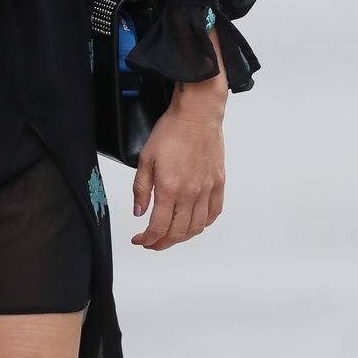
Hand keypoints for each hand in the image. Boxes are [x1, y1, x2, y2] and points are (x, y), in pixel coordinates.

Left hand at [131, 87, 226, 249]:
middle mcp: (190, 193)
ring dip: (182, 237)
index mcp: (169, 188)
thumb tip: (139, 212)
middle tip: (152, 242)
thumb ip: (141, 189)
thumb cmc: (172, 131)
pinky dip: (203, 224)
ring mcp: (207, 189)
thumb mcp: (146, 159)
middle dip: (162, 243)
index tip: (140, 239)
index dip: (147, 239)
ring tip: (171, 234)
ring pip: (197, 227)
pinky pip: (214, 213)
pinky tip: (194, 223)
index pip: (158, 227)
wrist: (197, 114)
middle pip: (178, 233)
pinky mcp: (218, 183)